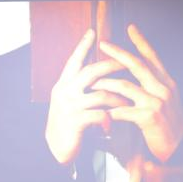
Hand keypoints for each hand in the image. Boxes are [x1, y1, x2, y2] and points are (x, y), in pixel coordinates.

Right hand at [45, 28, 128, 164]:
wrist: (55, 149)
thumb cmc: (67, 124)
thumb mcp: (68, 102)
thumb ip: (78, 88)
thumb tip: (96, 75)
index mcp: (63, 85)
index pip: (74, 61)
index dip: (83, 46)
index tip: (93, 32)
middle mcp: (64, 91)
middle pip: (91, 71)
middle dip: (112, 66)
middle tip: (128, 64)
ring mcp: (69, 106)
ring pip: (101, 94)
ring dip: (118, 99)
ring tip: (128, 103)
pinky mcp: (76, 121)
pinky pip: (100, 114)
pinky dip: (110, 119)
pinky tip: (112, 125)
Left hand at [94, 24, 182, 161]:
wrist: (178, 149)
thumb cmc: (166, 126)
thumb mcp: (164, 101)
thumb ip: (151, 87)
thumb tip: (135, 74)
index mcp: (166, 82)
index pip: (153, 57)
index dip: (141, 41)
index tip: (130, 28)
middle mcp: (163, 88)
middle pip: (137, 64)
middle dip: (118, 53)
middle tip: (104, 44)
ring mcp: (156, 101)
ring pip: (124, 85)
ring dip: (105, 84)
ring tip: (91, 83)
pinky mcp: (149, 116)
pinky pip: (122, 109)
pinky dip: (109, 110)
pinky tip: (99, 112)